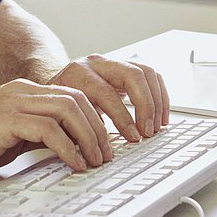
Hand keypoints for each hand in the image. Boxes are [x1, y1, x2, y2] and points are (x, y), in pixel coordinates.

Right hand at [0, 78, 113, 177]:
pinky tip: (73, 163)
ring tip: (94, 161)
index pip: (73, 96)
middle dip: (97, 128)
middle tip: (106, 154)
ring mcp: (14, 103)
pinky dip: (67, 148)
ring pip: (67, 110)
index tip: (104, 143)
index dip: (94, 119)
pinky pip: (48, 130)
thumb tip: (74, 149)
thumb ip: (42, 134)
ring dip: (87, 138)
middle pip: (75, 100)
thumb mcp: (16, 135)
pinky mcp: (7, 120)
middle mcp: (22, 92)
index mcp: (25, 91)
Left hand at [46, 54, 168, 143]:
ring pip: (146, 72)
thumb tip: (97, 153)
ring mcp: (113, 63)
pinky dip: (160, 95)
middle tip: (148, 131)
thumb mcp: (62, 116)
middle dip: (145, 105)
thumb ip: (79, 130)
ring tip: (158, 125)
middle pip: (132, 75)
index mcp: (78, 75)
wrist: (55, 84)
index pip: (107, 94)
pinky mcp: (126, 67)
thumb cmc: (58, 105)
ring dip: (157, 101)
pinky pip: (151, 75)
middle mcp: (97, 64)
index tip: (133, 137)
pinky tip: (161, 115)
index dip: (123, 118)